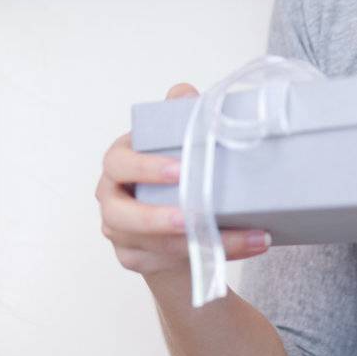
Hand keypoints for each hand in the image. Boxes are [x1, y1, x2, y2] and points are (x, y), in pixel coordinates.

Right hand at [97, 82, 271, 281]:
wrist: (163, 215)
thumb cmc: (167, 173)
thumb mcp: (171, 142)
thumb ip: (176, 116)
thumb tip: (184, 93)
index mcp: (118, 164)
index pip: (119, 162)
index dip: (145, 167)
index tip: (180, 170)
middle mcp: (112, 199)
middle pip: (121, 214)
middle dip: (157, 218)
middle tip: (195, 215)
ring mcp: (120, 233)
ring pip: (150, 245)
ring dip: (197, 243)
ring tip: (245, 238)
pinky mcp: (135, 258)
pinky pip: (168, 263)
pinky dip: (207, 256)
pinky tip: (241, 248)